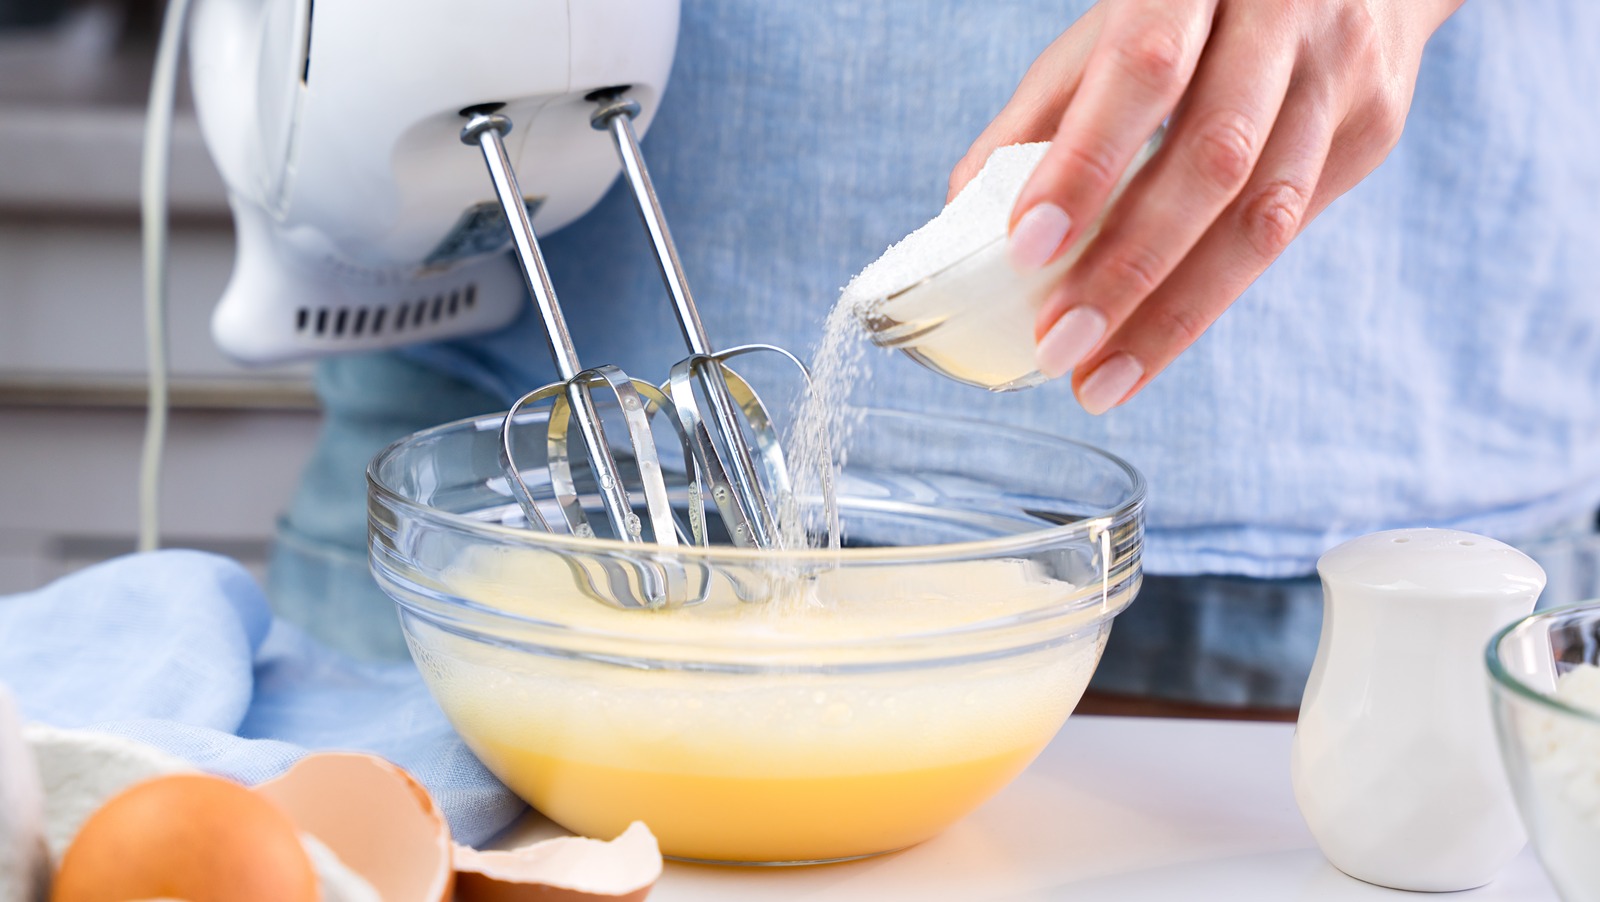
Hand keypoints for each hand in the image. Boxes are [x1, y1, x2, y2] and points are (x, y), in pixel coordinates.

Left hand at [950, 0, 1461, 413]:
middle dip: (1128, 267)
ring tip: (1101, 377)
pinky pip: (1288, 232)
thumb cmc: (1197, 3)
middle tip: (1059, 346)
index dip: (1086, 164)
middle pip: (1213, 159)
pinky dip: (1212, 296)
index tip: (1026, 250)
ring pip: (1263, 215)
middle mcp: (1286, 13)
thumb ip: (1043, 113)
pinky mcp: (1373, 128)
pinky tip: (1154, 342)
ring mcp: (1343, 72)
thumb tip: (963, 219)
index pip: (1144, 71)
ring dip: (1173, 314)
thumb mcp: (1113, 25)